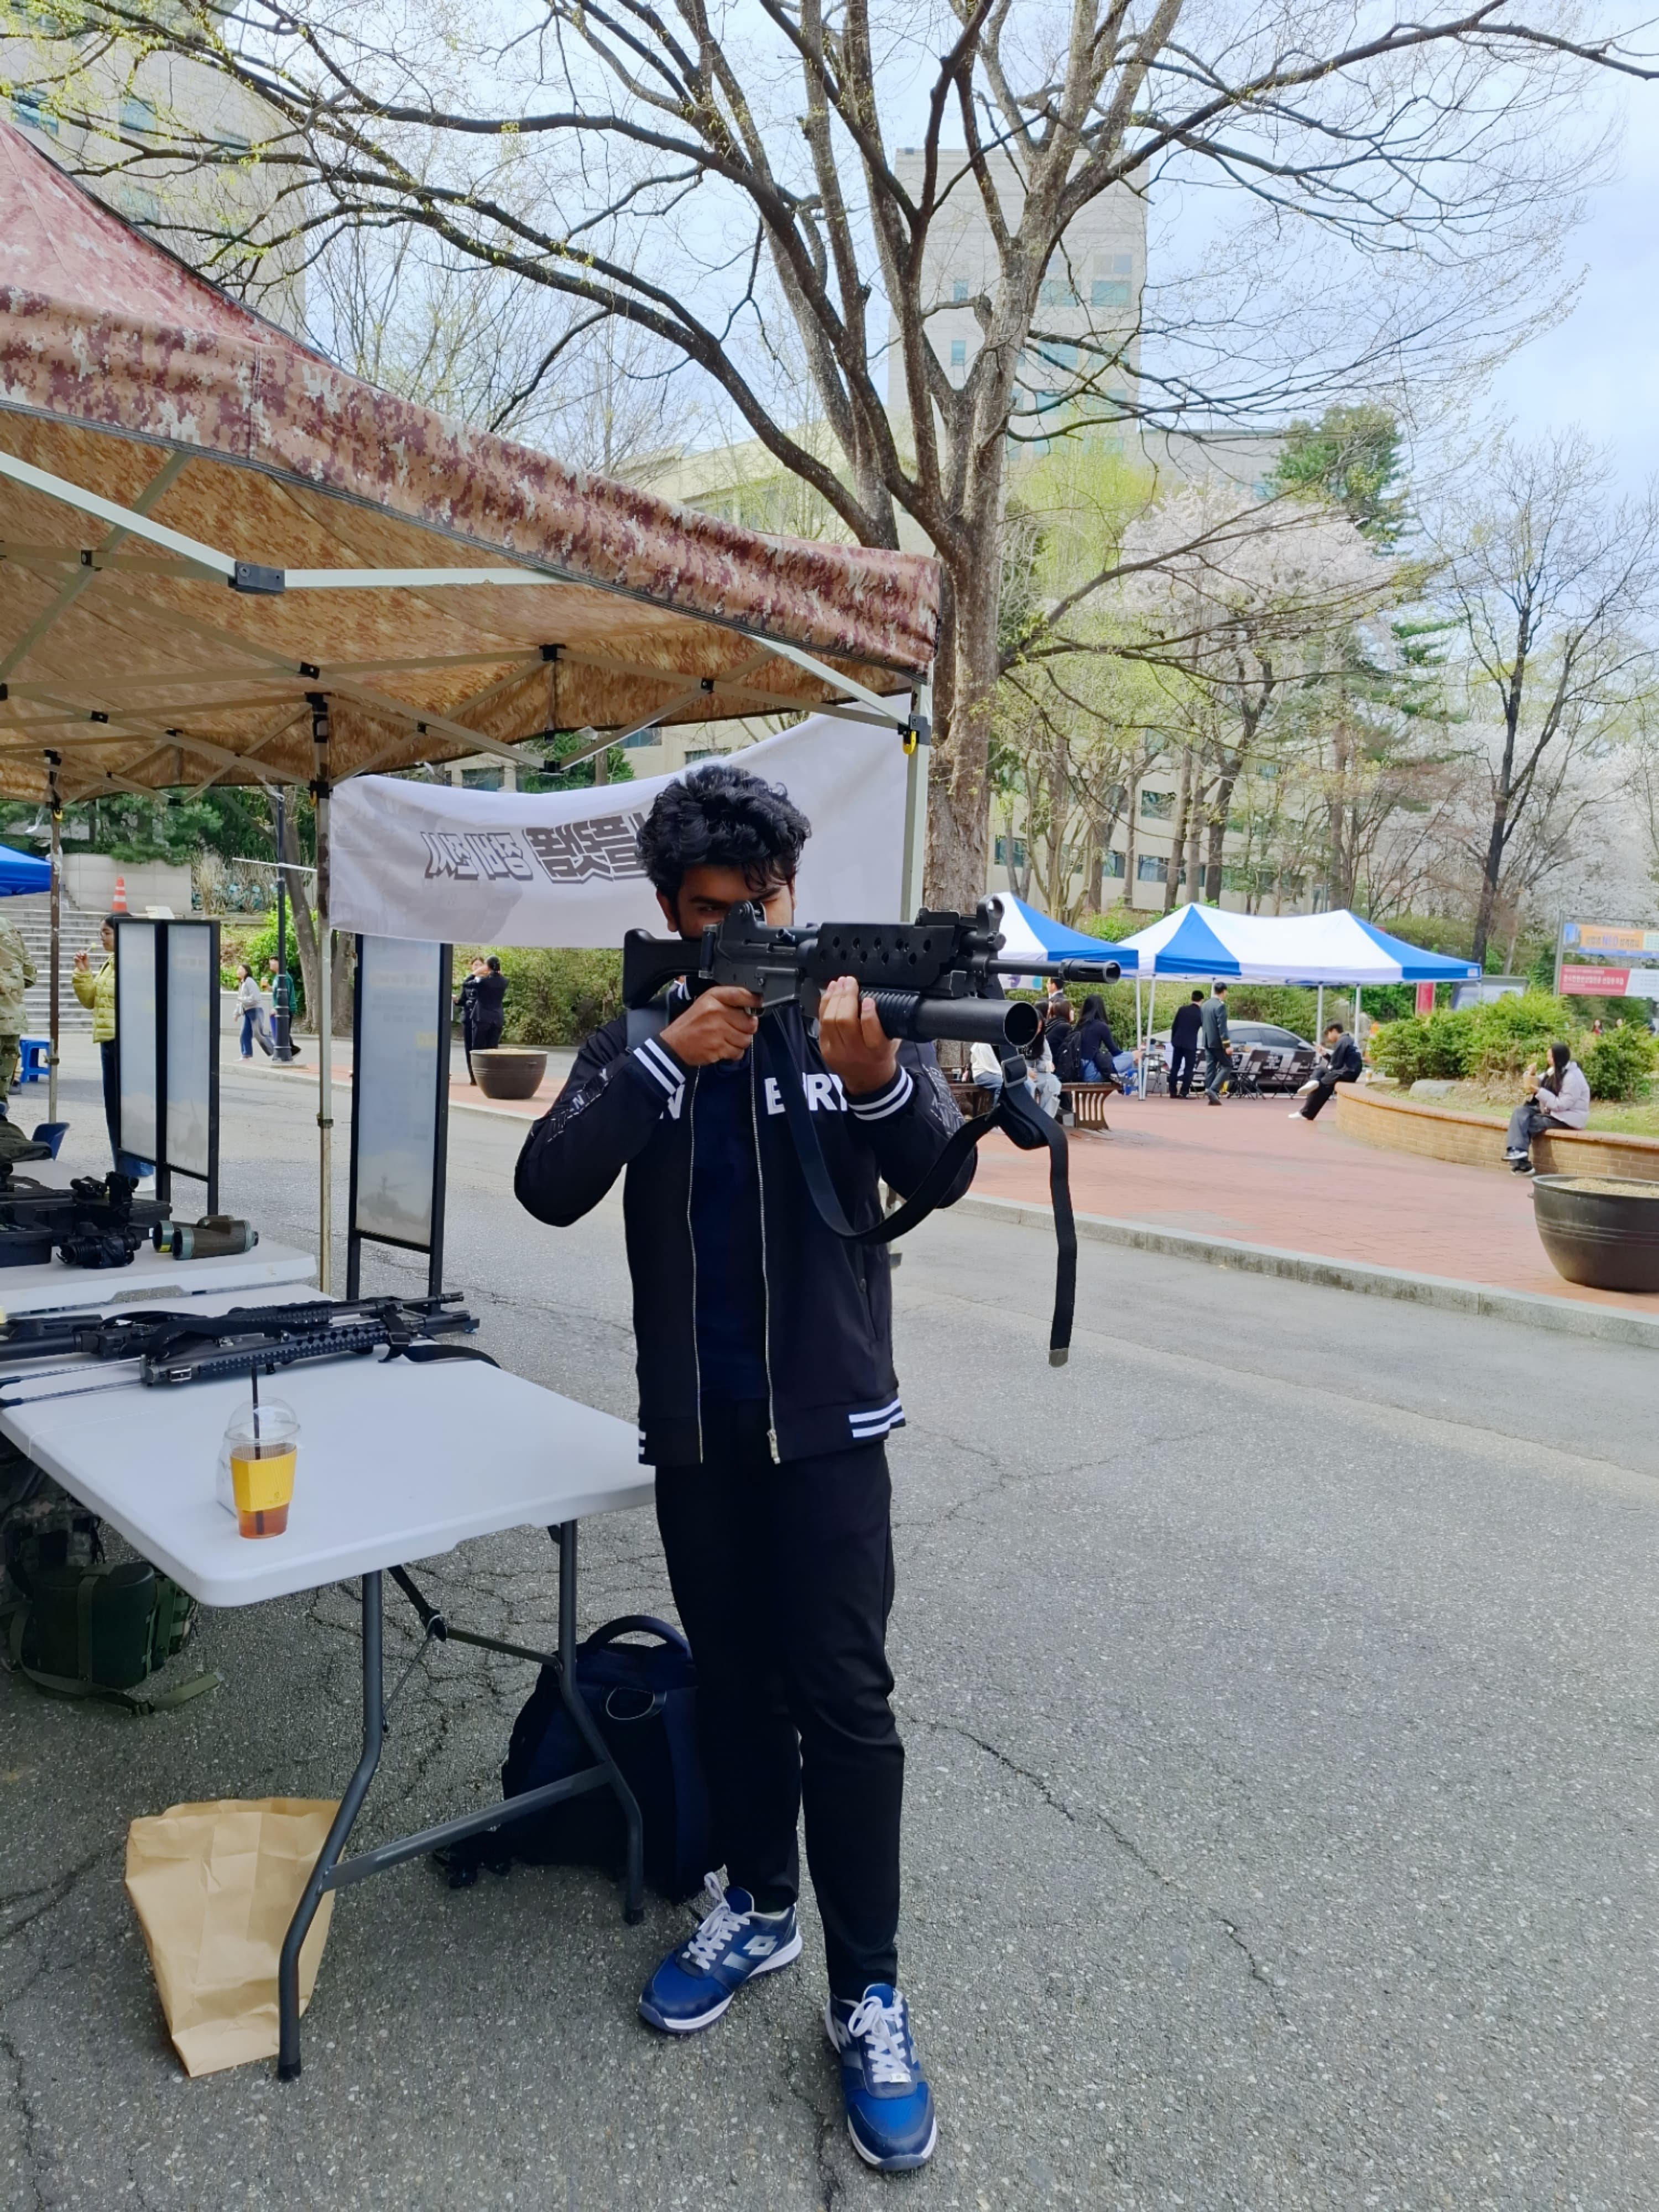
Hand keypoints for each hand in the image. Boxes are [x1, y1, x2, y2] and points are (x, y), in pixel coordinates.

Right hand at [72, 950, 88, 971]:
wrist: (84, 969)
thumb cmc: (86, 964)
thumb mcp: (87, 959)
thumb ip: (85, 955)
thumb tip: (84, 951)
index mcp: (84, 955)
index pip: (82, 951)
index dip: (83, 951)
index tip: (84, 954)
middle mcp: (81, 955)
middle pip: (79, 951)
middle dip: (80, 952)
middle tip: (82, 955)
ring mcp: (78, 957)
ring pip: (76, 953)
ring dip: (78, 953)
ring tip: (80, 956)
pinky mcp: (75, 960)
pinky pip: (74, 957)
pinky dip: (76, 957)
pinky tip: (78, 959)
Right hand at [658, 985, 761, 1065]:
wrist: (674, 1045)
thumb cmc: (691, 1024)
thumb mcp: (705, 1002)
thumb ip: (726, 1000)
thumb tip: (752, 1004)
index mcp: (713, 998)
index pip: (741, 994)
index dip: (754, 1000)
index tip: (758, 1004)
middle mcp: (716, 1012)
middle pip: (749, 1022)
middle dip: (747, 1027)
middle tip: (737, 1028)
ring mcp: (718, 1031)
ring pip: (746, 1038)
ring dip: (740, 1041)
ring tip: (729, 1038)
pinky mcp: (718, 1047)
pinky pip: (738, 1052)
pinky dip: (734, 1052)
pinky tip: (724, 1047)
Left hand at [816, 975, 900, 1095]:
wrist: (868, 1079)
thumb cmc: (881, 1054)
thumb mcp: (891, 1040)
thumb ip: (886, 1021)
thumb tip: (877, 994)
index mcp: (877, 1050)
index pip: (871, 1031)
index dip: (869, 1013)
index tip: (869, 999)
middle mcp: (856, 1052)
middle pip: (845, 1021)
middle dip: (846, 997)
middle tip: (850, 981)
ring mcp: (837, 1051)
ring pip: (830, 1020)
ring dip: (834, 998)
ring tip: (839, 983)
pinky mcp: (825, 1049)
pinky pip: (821, 1023)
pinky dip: (825, 1005)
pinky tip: (830, 992)